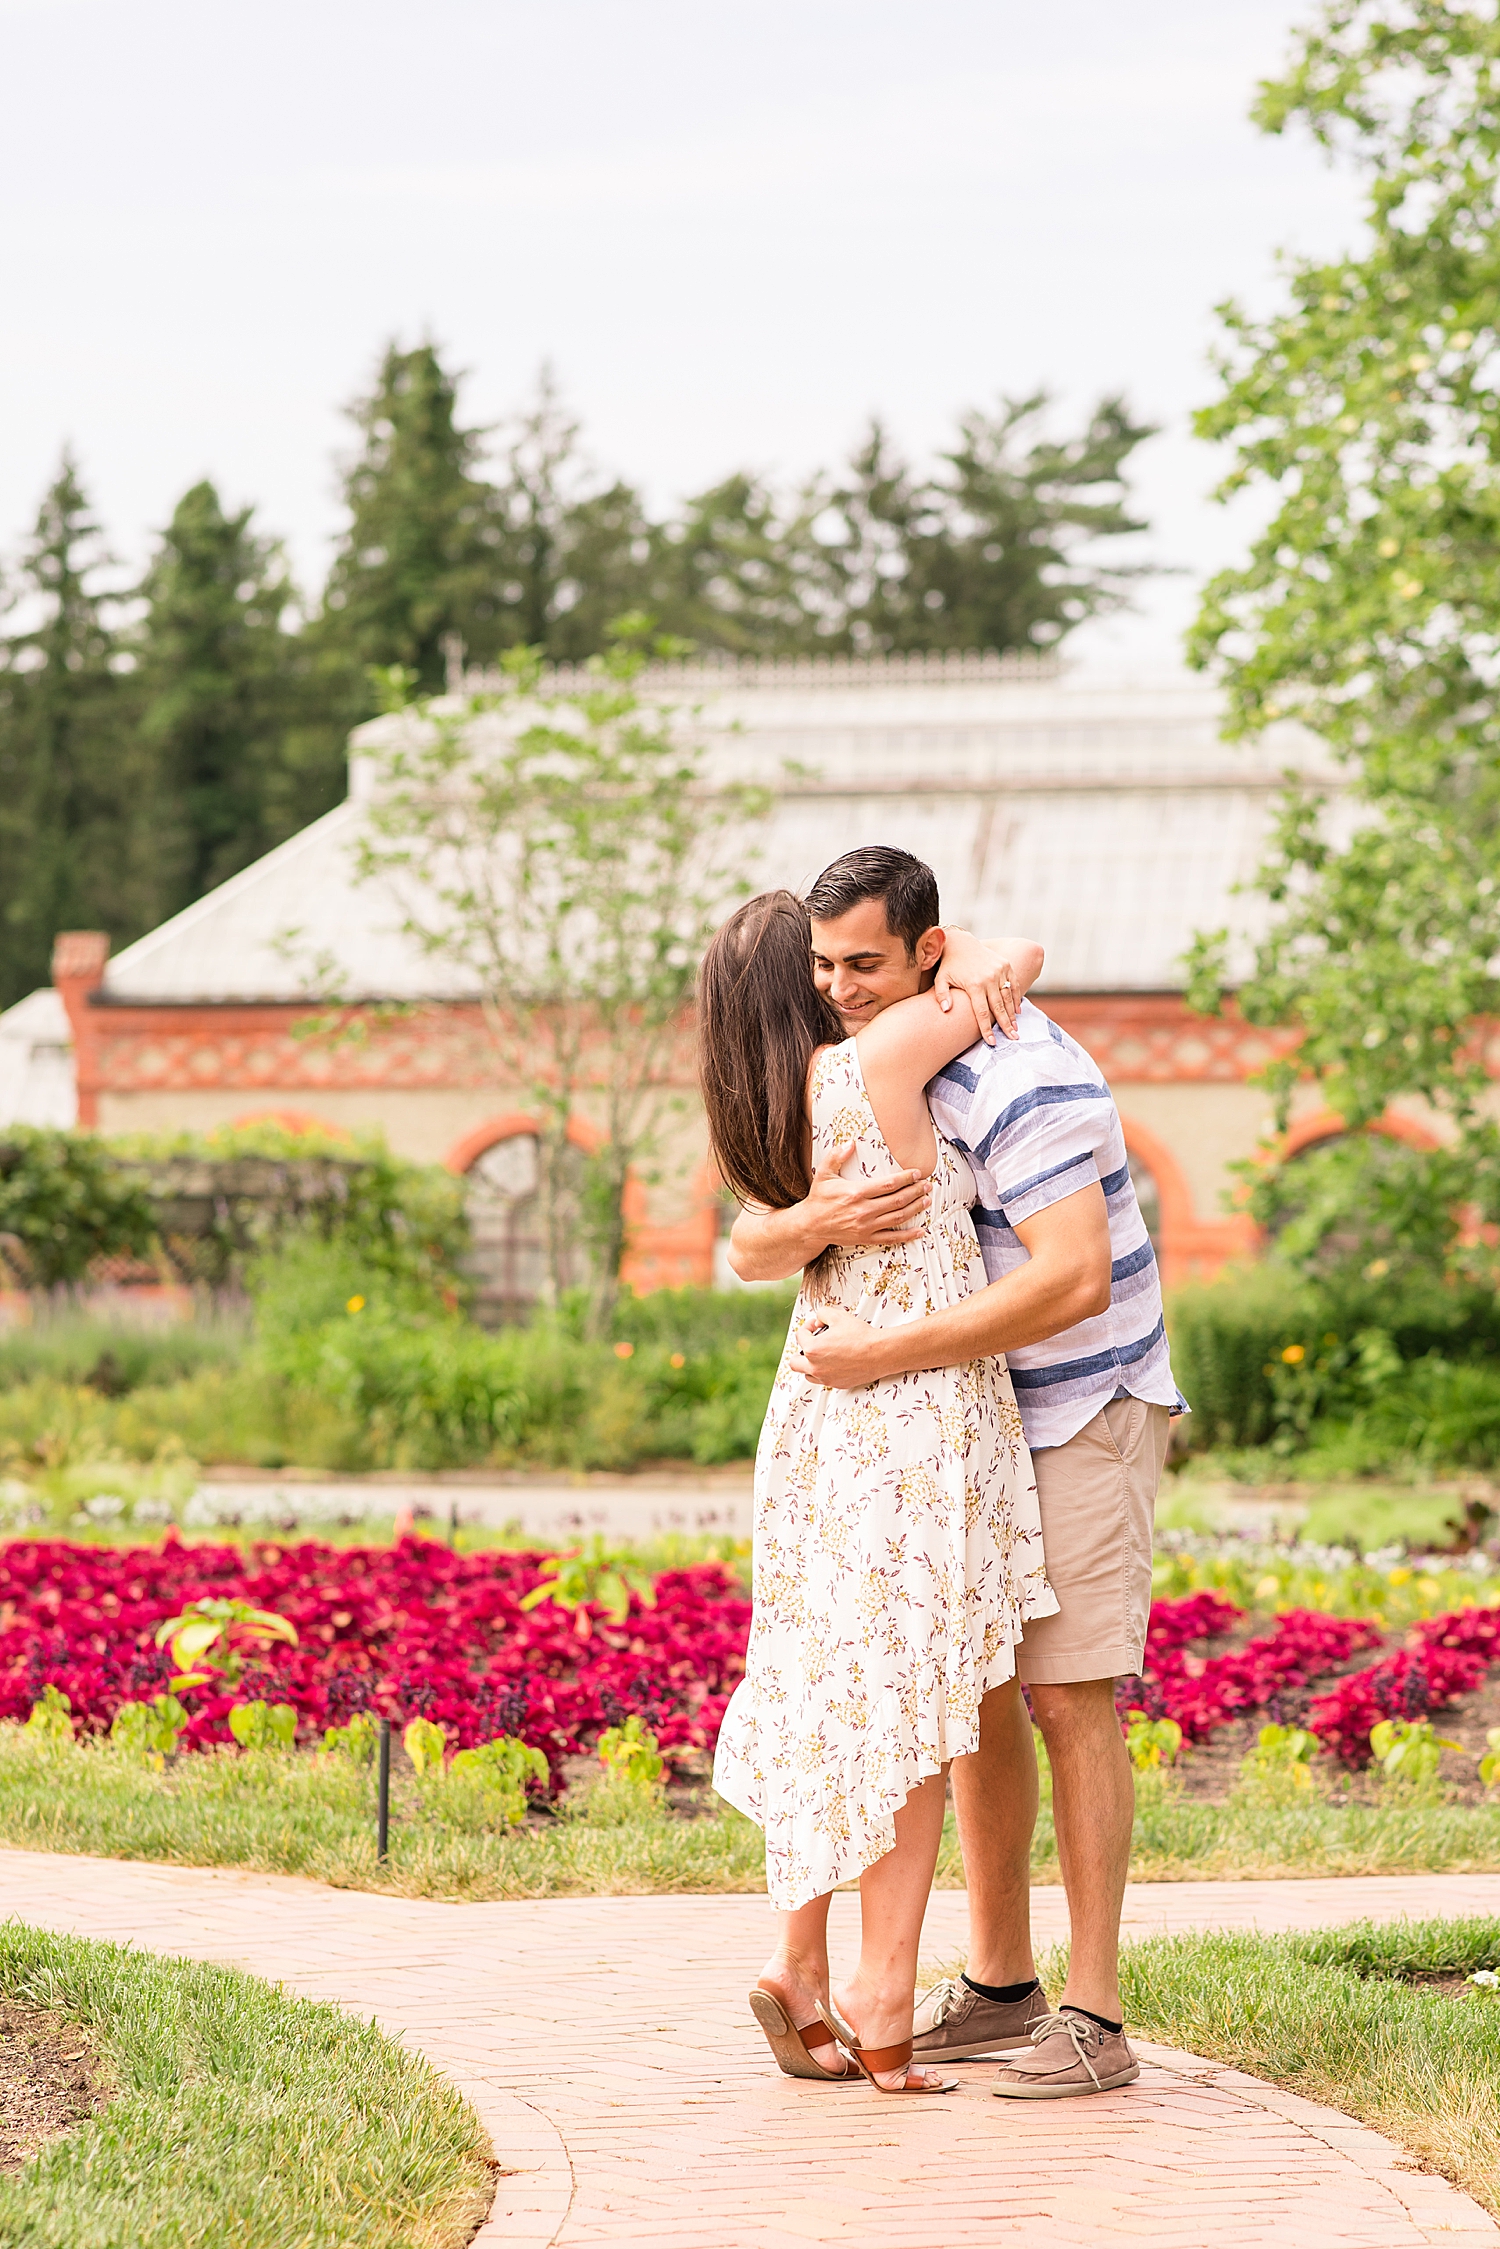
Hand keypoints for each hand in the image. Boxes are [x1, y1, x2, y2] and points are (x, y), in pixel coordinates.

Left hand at [788, 1305, 888, 1387]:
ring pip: (807, 1374)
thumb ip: (822, 1313)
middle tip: (812, 1344)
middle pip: (795, 1362)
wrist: (879, 1353)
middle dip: (801, 1351)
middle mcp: (816, 1367)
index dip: (807, 1327)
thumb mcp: (839, 1316)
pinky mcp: (838, 1384)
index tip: (816, 1326)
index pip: (800, 1337)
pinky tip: (835, 1362)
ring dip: (811, 1364)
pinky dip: (824, 1372)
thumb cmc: (860, 1336)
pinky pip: (824, 1380)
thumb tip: (818, 1320)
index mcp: (813, 1349)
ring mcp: (826, 1378)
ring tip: (823, 1354)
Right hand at [803, 1141, 929, 1248]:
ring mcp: (866, 1226)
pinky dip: (908, 1235)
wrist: (810, 1226)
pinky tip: (920, 1231)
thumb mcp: (824, 1174)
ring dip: (915, 1208)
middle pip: (897, 1200)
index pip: (887, 1184)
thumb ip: (836, 1156)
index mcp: (856, 1193)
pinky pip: (891, 1238)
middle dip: (915, 1192)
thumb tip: (851, 1143)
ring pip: (897, 1217)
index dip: (905, 1178)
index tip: (917, 1173)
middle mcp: (863, 1210)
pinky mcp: (866, 1238)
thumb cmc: (819, 1198)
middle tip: (927, 1185)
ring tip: (927, 1200)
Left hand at [933, 928, 1019, 1044]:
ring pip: (1008, 997)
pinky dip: (1016, 998)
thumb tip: (946, 1011)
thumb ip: (941, 995)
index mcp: (974, 984)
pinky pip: (1013, 984)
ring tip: (1015, 1029)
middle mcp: (989, 978)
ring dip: (1013, 1015)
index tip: (992, 1042)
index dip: (987, 1029)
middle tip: (1013, 1039)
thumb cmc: (949, 965)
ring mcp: (999, 971)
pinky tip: (1017, 1011)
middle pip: (999, 1007)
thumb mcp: (940, 979)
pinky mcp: (1006, 965)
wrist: (961, 943)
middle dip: (1006, 1025)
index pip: (982, 1012)